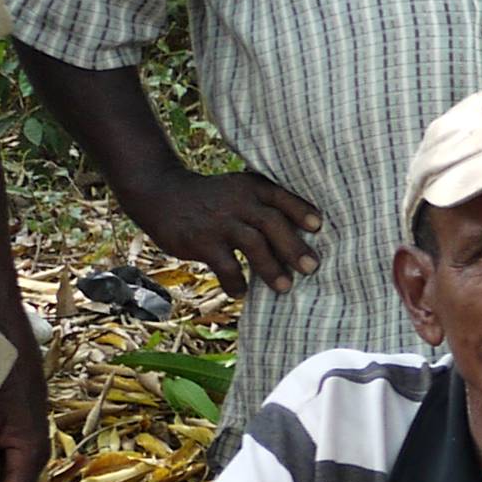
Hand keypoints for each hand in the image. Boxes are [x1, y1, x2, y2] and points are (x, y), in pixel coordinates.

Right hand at [126, 166, 324, 296]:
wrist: (162, 194)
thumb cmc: (213, 198)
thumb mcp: (238, 190)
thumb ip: (265, 206)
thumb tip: (307, 236)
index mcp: (251, 188)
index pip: (281, 197)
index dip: (301, 211)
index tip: (319, 226)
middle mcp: (238, 202)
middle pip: (272, 223)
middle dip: (293, 247)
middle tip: (312, 268)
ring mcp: (219, 222)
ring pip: (252, 244)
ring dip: (271, 268)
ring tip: (285, 287)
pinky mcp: (201, 241)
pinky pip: (225, 266)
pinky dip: (236, 282)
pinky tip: (242, 293)